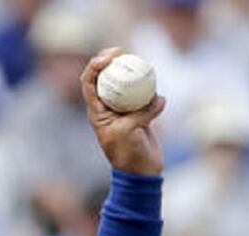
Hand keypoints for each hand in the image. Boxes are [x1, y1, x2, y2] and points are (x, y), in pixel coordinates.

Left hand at [81, 47, 165, 175]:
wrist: (141, 171)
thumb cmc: (127, 154)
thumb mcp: (128, 131)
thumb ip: (140, 112)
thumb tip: (158, 98)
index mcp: (97, 112)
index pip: (89, 83)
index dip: (94, 66)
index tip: (109, 56)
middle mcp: (108, 108)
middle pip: (106, 78)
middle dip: (111, 62)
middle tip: (123, 51)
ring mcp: (124, 110)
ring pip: (127, 85)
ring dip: (134, 76)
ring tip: (144, 68)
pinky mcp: (140, 114)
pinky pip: (146, 96)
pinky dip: (153, 94)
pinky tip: (159, 97)